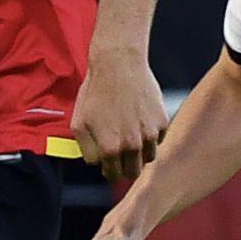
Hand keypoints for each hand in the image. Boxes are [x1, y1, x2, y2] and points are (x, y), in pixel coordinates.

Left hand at [70, 48, 167, 180]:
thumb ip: (87, 150)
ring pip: (149, 157)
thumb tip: (97, 163)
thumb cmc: (95, 91)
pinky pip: (159, 139)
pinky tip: (140, 120)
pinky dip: (151, 136)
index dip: (110, 170)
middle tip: (120, 152)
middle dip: (126, 166)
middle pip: (133, 172)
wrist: (118, 64)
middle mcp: (132, 145)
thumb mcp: (78, 122)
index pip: (113, 175)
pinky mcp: (162, 122)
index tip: (109, 163)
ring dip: (140, 152)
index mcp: (110, 149)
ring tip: (131, 135)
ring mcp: (150, 134)